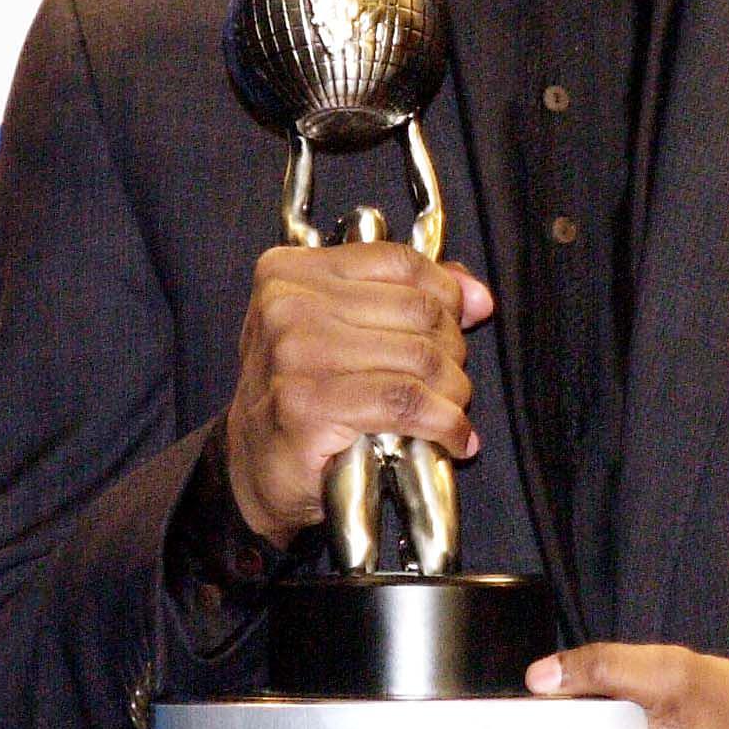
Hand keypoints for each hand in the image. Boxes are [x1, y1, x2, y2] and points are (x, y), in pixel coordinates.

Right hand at [224, 240, 493, 547]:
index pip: (398, 262)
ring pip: (419, 357)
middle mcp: (287, 305)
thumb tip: (475, 295)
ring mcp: (294, 355)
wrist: (253, 467)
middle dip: (453, 349)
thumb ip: (404, 296)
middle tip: (452, 380)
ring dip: (454, 391)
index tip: (469, 315)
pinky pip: (405, 403)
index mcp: (291, 271)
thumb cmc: (302, 394)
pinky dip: (444, 423)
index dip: (447, 289)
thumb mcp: (340, 327)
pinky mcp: (307, 406)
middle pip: (417, 310)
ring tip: (453, 410)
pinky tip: (452, 437)